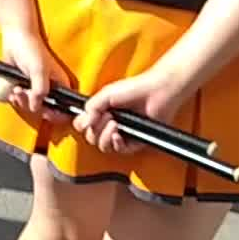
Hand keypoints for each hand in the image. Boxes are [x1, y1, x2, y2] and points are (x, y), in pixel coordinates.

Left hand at [0, 25, 71, 123]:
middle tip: (22, 93)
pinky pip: (21, 100)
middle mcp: (51, 90)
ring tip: (16, 89)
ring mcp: (37, 89)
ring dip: (21, 101)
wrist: (14, 38)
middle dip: (31, 105)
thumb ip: (40, 90)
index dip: (56, 114)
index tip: (44, 112)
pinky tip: (11, 90)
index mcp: (61, 86)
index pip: (64, 109)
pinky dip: (15, 98)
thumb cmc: (30, 49)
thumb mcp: (39, 70)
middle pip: (45, 110)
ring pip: (31, 107)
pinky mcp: (24, 87)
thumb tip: (37, 108)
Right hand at [74, 65, 193, 156]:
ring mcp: (123, 133)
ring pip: (104, 146)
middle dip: (96, 129)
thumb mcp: (106, 94)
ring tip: (114, 123)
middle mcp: (110, 124)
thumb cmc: (135, 89)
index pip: (83, 126)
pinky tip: (118, 135)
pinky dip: (117, 143)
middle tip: (106, 117)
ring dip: (105, 136)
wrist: (156, 92)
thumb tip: (82, 123)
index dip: (82, 124)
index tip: (87, 119)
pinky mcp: (136, 141)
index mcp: (101, 113)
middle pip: (92, 138)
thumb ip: (91, 108)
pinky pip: (121, 150)